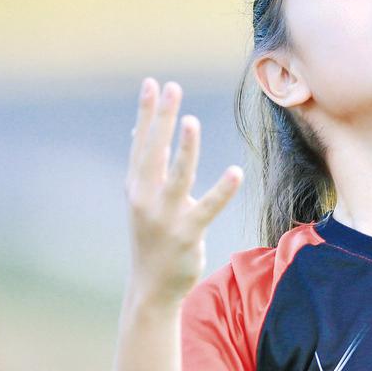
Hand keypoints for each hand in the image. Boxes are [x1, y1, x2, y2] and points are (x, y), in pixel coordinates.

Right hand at [125, 77, 242, 309]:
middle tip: (171, 87)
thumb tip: (139, 132)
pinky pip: (207, 208)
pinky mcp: (187, 233)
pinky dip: (222, 190)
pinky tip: (235, 172)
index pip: (140, 143)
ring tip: (191, 122)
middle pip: (154, 151)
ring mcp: (165, 216)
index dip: (146, 113)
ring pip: (177, 177)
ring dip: (184, 149)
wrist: (150, 286)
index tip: (151, 83)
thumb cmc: (150, 237)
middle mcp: (145, 198)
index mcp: (136, 186)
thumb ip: (145, 167)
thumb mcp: (141, 200)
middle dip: (161, 119)